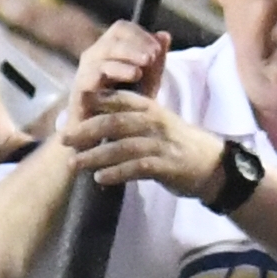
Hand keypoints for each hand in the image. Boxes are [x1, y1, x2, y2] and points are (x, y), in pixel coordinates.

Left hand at [59, 84, 225, 201]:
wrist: (212, 165)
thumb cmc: (177, 143)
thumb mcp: (158, 121)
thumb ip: (132, 114)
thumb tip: (99, 112)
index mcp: (150, 108)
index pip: (120, 99)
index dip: (97, 99)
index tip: (75, 101)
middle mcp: (154, 123)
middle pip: (115, 122)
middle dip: (87, 129)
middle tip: (64, 138)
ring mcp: (160, 144)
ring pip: (122, 146)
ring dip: (96, 155)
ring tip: (74, 163)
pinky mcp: (165, 166)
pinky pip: (137, 168)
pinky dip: (117, 172)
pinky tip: (99, 178)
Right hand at [68, 19, 169, 108]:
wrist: (104, 136)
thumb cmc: (125, 106)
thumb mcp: (147, 83)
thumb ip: (156, 61)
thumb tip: (164, 35)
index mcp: (109, 49)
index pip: (121, 29)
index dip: (140, 35)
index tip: (157, 49)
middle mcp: (94, 56)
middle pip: (113, 39)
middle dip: (135, 46)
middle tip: (152, 57)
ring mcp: (85, 72)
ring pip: (103, 55)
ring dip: (125, 58)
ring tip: (142, 68)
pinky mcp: (80, 89)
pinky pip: (93, 75)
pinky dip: (115, 73)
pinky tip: (132, 76)